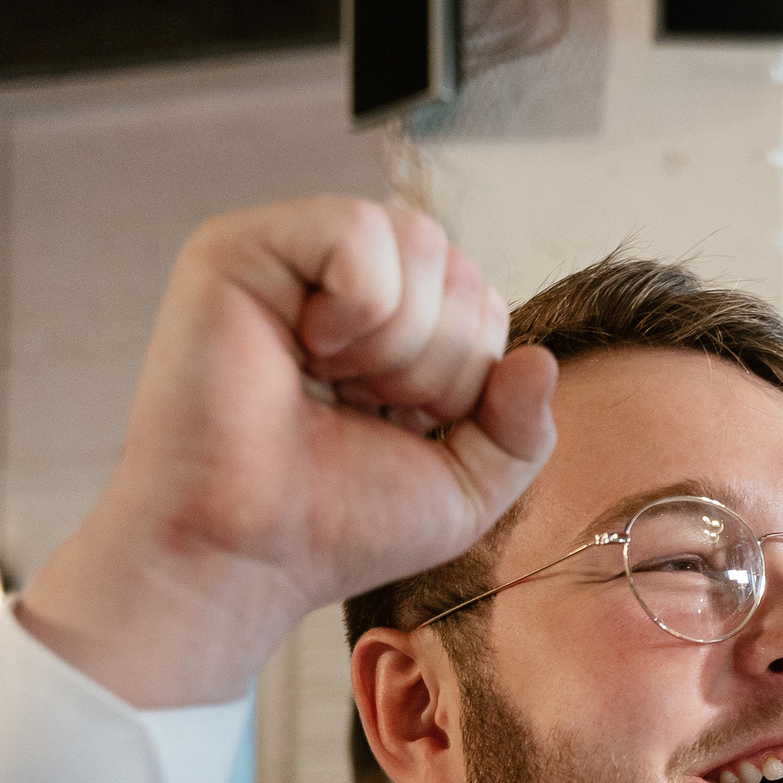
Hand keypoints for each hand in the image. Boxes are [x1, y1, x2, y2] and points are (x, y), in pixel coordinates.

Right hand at [20, 197, 556, 707]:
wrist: (247, 554)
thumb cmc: (339, 526)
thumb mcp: (466, 489)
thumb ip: (522, 431)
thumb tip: (542, 359)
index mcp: (393, 328)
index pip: (484, 300)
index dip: (470, 375)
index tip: (401, 425)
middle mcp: (343, 284)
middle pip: (460, 267)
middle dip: (441, 361)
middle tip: (363, 407)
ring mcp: (291, 260)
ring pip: (419, 242)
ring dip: (403, 340)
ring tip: (335, 383)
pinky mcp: (239, 246)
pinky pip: (358, 229)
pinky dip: (360, 304)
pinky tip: (311, 349)